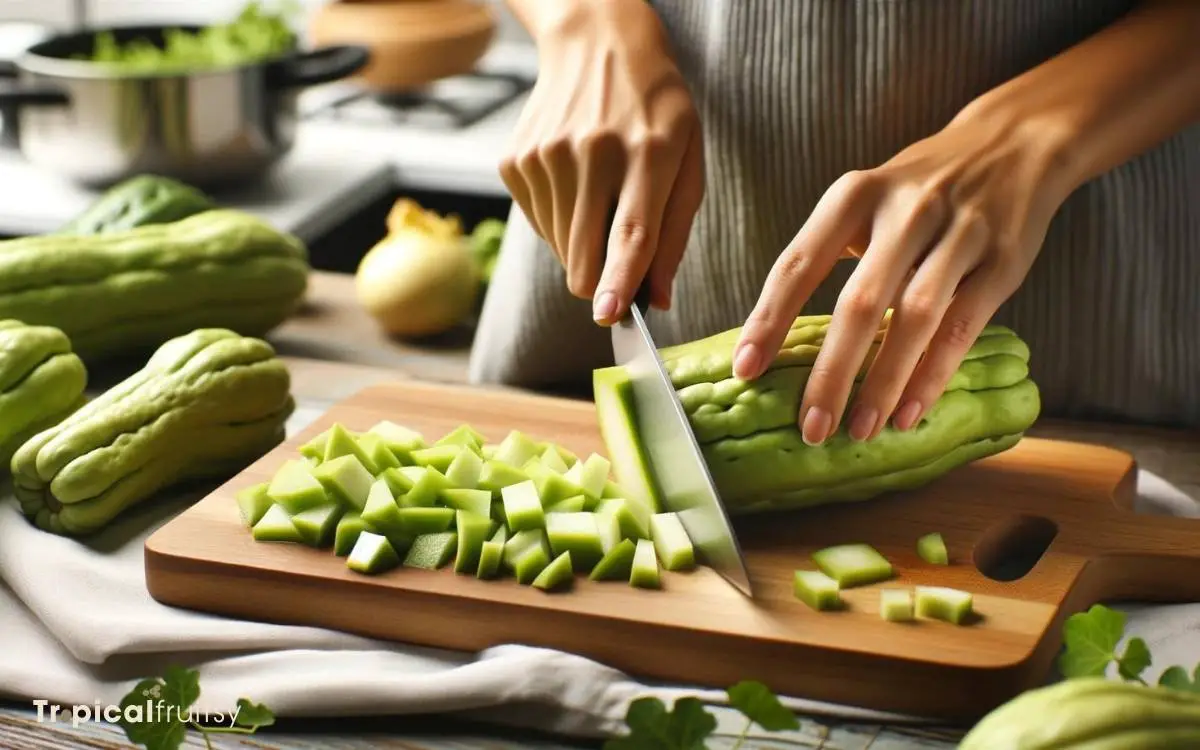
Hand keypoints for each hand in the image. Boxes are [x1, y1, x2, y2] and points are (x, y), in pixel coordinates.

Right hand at [498, 0, 703, 322]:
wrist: (597, 44)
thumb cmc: (655, 110)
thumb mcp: (688, 160)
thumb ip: (675, 233)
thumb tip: (658, 299)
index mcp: (649, 152)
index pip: (631, 230)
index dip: (620, 278)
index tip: (609, 315)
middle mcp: (593, 152)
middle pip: (585, 253)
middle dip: (599, 282)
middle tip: (616, 270)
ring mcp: (547, 155)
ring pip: (562, 248)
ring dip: (582, 245)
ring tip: (600, 198)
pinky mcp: (516, 161)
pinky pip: (539, 225)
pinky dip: (560, 221)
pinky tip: (575, 183)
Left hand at [731, 110, 1073, 444]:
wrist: (1015, 141)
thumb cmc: (918, 188)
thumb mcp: (866, 199)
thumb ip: (828, 252)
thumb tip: (778, 335)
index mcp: (854, 196)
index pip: (799, 264)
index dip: (769, 320)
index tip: (746, 370)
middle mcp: (905, 211)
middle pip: (859, 303)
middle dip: (832, 372)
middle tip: (810, 427)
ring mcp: (959, 233)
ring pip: (915, 319)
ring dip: (884, 382)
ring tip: (859, 429)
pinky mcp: (1003, 260)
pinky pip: (963, 326)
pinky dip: (934, 374)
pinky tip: (909, 412)